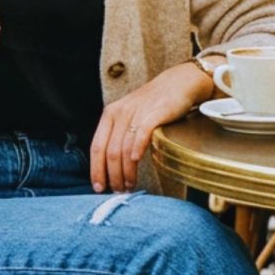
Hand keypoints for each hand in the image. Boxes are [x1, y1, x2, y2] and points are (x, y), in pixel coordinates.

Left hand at [89, 64, 212, 193]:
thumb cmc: (154, 104)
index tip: (99, 188)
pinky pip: (141, 133)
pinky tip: (136, 161)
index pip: (96, 147)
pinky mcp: (155, 113)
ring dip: (126, 172)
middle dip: (113, 176)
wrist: (178, 83)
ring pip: (124, 148)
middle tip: (119, 192)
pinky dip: (137, 149)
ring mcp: (137, 112)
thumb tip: (112, 167)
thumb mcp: (130, 116)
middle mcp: (120, 113)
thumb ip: (120, 135)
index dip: (96, 169)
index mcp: (110, 114)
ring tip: (130, 186)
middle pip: (110, 152)